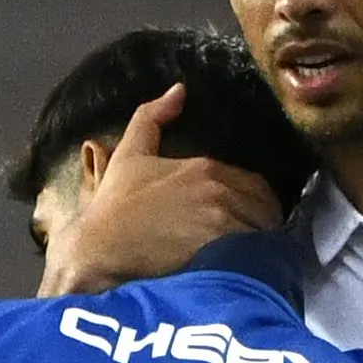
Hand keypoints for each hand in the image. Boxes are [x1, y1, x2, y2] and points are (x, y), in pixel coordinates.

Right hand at [38, 83, 284, 296]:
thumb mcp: (130, 154)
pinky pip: (255, 255)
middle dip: (263, 225)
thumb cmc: (113, 207)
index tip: (248, 222)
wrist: (99, 249)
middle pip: (263, 209)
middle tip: (254, 244)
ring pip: (262, 232)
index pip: (254, 186)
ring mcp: (220, 220)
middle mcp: (217, 189)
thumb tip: (179, 89)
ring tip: (255, 263)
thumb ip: (151, 117)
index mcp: (204, 167)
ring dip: (263, 245)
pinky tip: (250, 273)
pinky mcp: (219, 250)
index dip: (255, 205)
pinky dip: (258, 262)